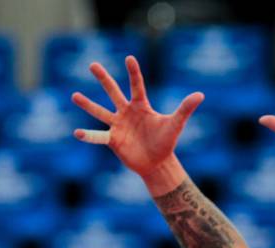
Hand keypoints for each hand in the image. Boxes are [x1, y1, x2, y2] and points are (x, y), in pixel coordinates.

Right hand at [71, 56, 203, 178]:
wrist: (157, 163)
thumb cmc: (166, 142)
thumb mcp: (176, 124)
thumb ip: (185, 109)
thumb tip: (200, 95)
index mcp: (141, 106)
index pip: (136, 85)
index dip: (133, 72)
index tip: (129, 58)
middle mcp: (127, 112)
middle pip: (113, 92)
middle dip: (103, 79)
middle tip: (92, 64)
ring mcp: (118, 125)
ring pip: (100, 112)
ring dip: (88, 104)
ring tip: (74, 95)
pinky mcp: (113, 140)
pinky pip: (98, 136)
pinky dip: (88, 136)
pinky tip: (77, 132)